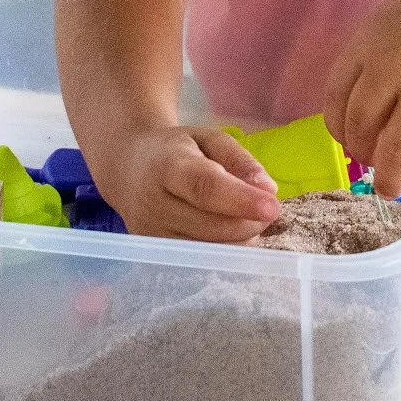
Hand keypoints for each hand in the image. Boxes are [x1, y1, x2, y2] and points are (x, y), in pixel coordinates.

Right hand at [97, 125, 282, 241]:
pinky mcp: (154, 255)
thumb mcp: (209, 139)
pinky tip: (228, 231)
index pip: (204, 187)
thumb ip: (240, 160)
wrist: (127, 168)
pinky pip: (202, 261)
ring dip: (240, 238)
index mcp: (167, 166)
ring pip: (211, 251)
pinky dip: (225, 250)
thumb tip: (268, 190)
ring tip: (244, 216)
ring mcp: (151, 235)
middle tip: (267, 207)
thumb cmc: (176, 151)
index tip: (273, 207)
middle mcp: (153, 204)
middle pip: (212, 227)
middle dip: (250, 222)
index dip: (241, 200)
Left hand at [324, 0, 400, 204]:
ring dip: (389, 179)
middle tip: (375, 168)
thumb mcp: (392, 20)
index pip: (336, 103)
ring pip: (395, 152)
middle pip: (361, 131)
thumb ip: (378, 60)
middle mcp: (391, 69)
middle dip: (364, 158)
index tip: (351, 144)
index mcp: (367, 46)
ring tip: (394, 190)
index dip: (341, 133)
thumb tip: (372, 109)